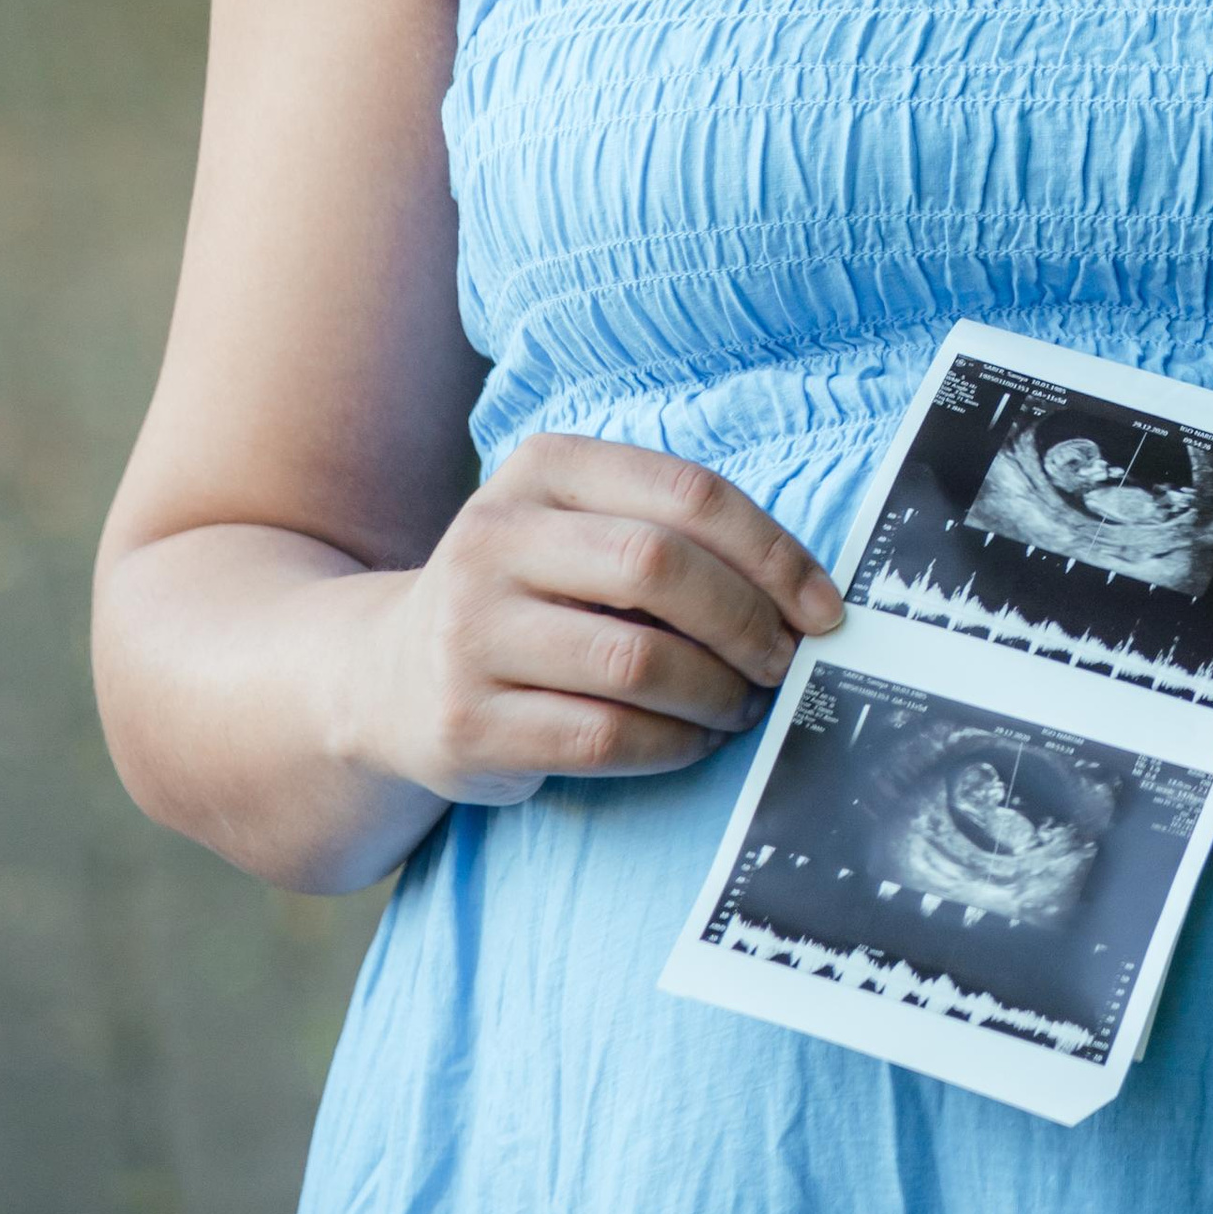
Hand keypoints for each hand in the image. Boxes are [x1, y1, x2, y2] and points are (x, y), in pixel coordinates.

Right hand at [340, 433, 844, 807]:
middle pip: (660, 568)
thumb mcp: (581, 527)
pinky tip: (693, 740)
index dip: (773, 554)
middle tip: (785, 662)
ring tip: (742, 704)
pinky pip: (604, 738)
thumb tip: (808, 595)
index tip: (825, 608)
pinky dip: (673, 745)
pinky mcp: (467, 724)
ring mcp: (470, 633)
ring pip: (638, 663)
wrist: (387, 675)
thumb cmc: (531, 595)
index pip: (688, 494)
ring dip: (716, 693)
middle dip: (748, 624)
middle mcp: (495, 538)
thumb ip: (675, 534)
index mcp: (543, 468)